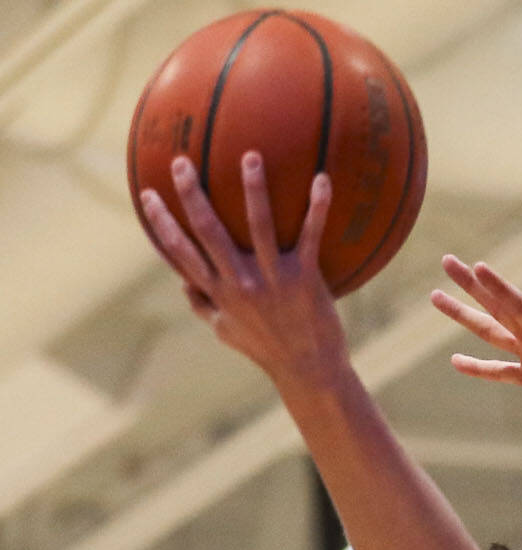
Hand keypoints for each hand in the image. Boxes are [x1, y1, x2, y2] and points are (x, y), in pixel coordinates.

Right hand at [138, 153, 345, 384]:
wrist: (309, 370)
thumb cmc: (266, 348)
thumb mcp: (225, 331)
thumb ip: (202, 305)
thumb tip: (182, 282)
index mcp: (217, 292)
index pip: (179, 252)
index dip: (161, 222)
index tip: (147, 192)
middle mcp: (240, 282)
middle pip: (209, 230)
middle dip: (192, 194)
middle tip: (183, 160)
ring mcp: (273, 279)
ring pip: (259, 225)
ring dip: (253, 189)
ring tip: (251, 156)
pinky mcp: (306, 279)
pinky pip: (311, 235)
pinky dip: (317, 206)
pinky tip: (322, 179)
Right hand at [432, 257, 521, 429]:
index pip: (518, 305)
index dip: (497, 287)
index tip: (475, 265)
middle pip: (496, 307)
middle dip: (471, 286)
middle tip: (447, 260)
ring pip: (491, 333)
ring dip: (465, 316)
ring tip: (436, 296)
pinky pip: (500, 371)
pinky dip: (478, 366)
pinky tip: (456, 361)